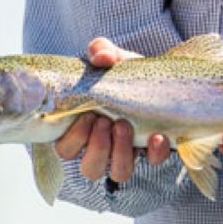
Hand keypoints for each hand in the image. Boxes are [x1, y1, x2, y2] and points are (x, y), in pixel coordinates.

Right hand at [54, 37, 169, 183]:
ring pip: (118, 172)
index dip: (73, 139)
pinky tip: (157, 136)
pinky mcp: (153, 151)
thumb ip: (102, 51)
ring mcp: (128, 151)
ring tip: (124, 125)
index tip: (87, 115)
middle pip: (90, 167)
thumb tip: (101, 57)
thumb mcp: (111, 58)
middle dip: (97, 147)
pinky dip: (154, 152)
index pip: (65, 149)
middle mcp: (103, 146)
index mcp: (82, 129)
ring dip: (120, 153)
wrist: (157, 75)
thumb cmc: (123, 72)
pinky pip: (152, 162)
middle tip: (106, 121)